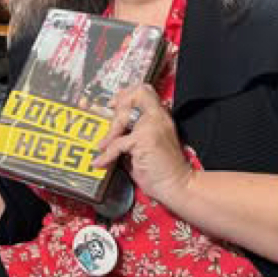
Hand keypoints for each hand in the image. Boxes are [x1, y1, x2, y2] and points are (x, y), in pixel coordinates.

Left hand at [93, 84, 192, 207]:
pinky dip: (106, 154)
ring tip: (103, 146)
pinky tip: (101, 162)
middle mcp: (159, 117)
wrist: (177, 186)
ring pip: (124, 115)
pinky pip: (117, 142)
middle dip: (116, 111)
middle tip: (109, 128)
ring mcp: (153, 126)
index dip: (126, 94)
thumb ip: (132, 132)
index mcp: (160, 117)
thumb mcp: (144, 144)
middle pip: (134, 95)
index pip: (144, 90)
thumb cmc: (160, 168)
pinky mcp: (145, 139)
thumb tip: (110, 126)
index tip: (113, 104)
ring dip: (110, 132)